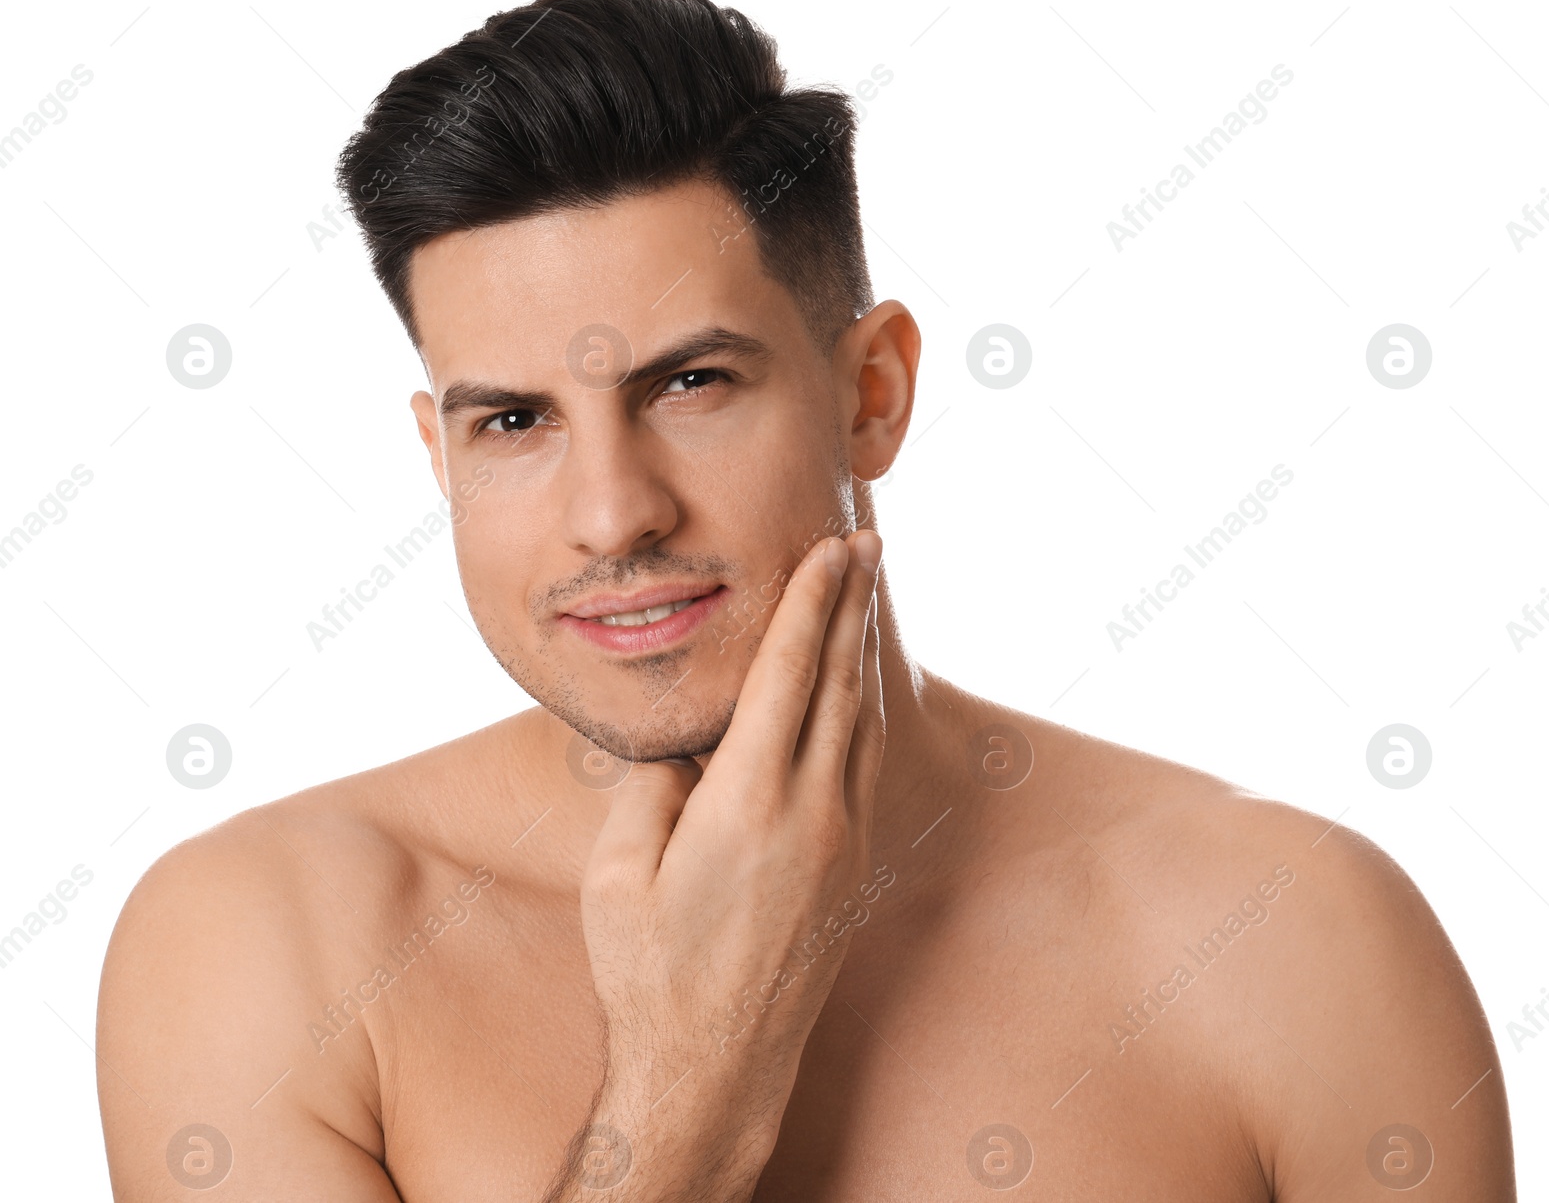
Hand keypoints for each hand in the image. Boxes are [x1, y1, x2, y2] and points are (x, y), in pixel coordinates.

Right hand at [576, 528, 884, 1183]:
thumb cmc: (650, 974)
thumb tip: (682, 741)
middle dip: (853, 604)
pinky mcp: (852, 869)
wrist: (714, 1068)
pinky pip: (868, 765)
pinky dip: (865, 709)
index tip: (830, 549)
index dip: (811, 602)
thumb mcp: (619, 874)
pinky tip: (859, 689)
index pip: (789, 674)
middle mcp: (812, 814)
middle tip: (868, 542)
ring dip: (864, 651)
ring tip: (868, 594)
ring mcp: (842, 842)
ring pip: (863, 721)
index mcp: (748, 804)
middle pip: (840, 682)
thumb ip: (652, 790)